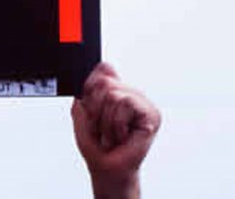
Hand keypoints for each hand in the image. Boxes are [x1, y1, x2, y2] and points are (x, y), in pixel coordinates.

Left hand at [71, 62, 161, 198]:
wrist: (105, 167)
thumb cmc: (95, 142)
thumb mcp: (82, 109)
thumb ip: (87, 86)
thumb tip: (102, 68)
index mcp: (116, 89)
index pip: (105, 68)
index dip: (90, 85)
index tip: (88, 105)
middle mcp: (131, 93)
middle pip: (104, 80)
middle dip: (95, 108)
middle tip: (101, 125)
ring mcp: (143, 102)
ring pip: (113, 93)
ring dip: (105, 120)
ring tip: (111, 133)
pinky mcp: (152, 114)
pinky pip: (125, 103)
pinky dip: (116, 123)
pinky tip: (122, 135)